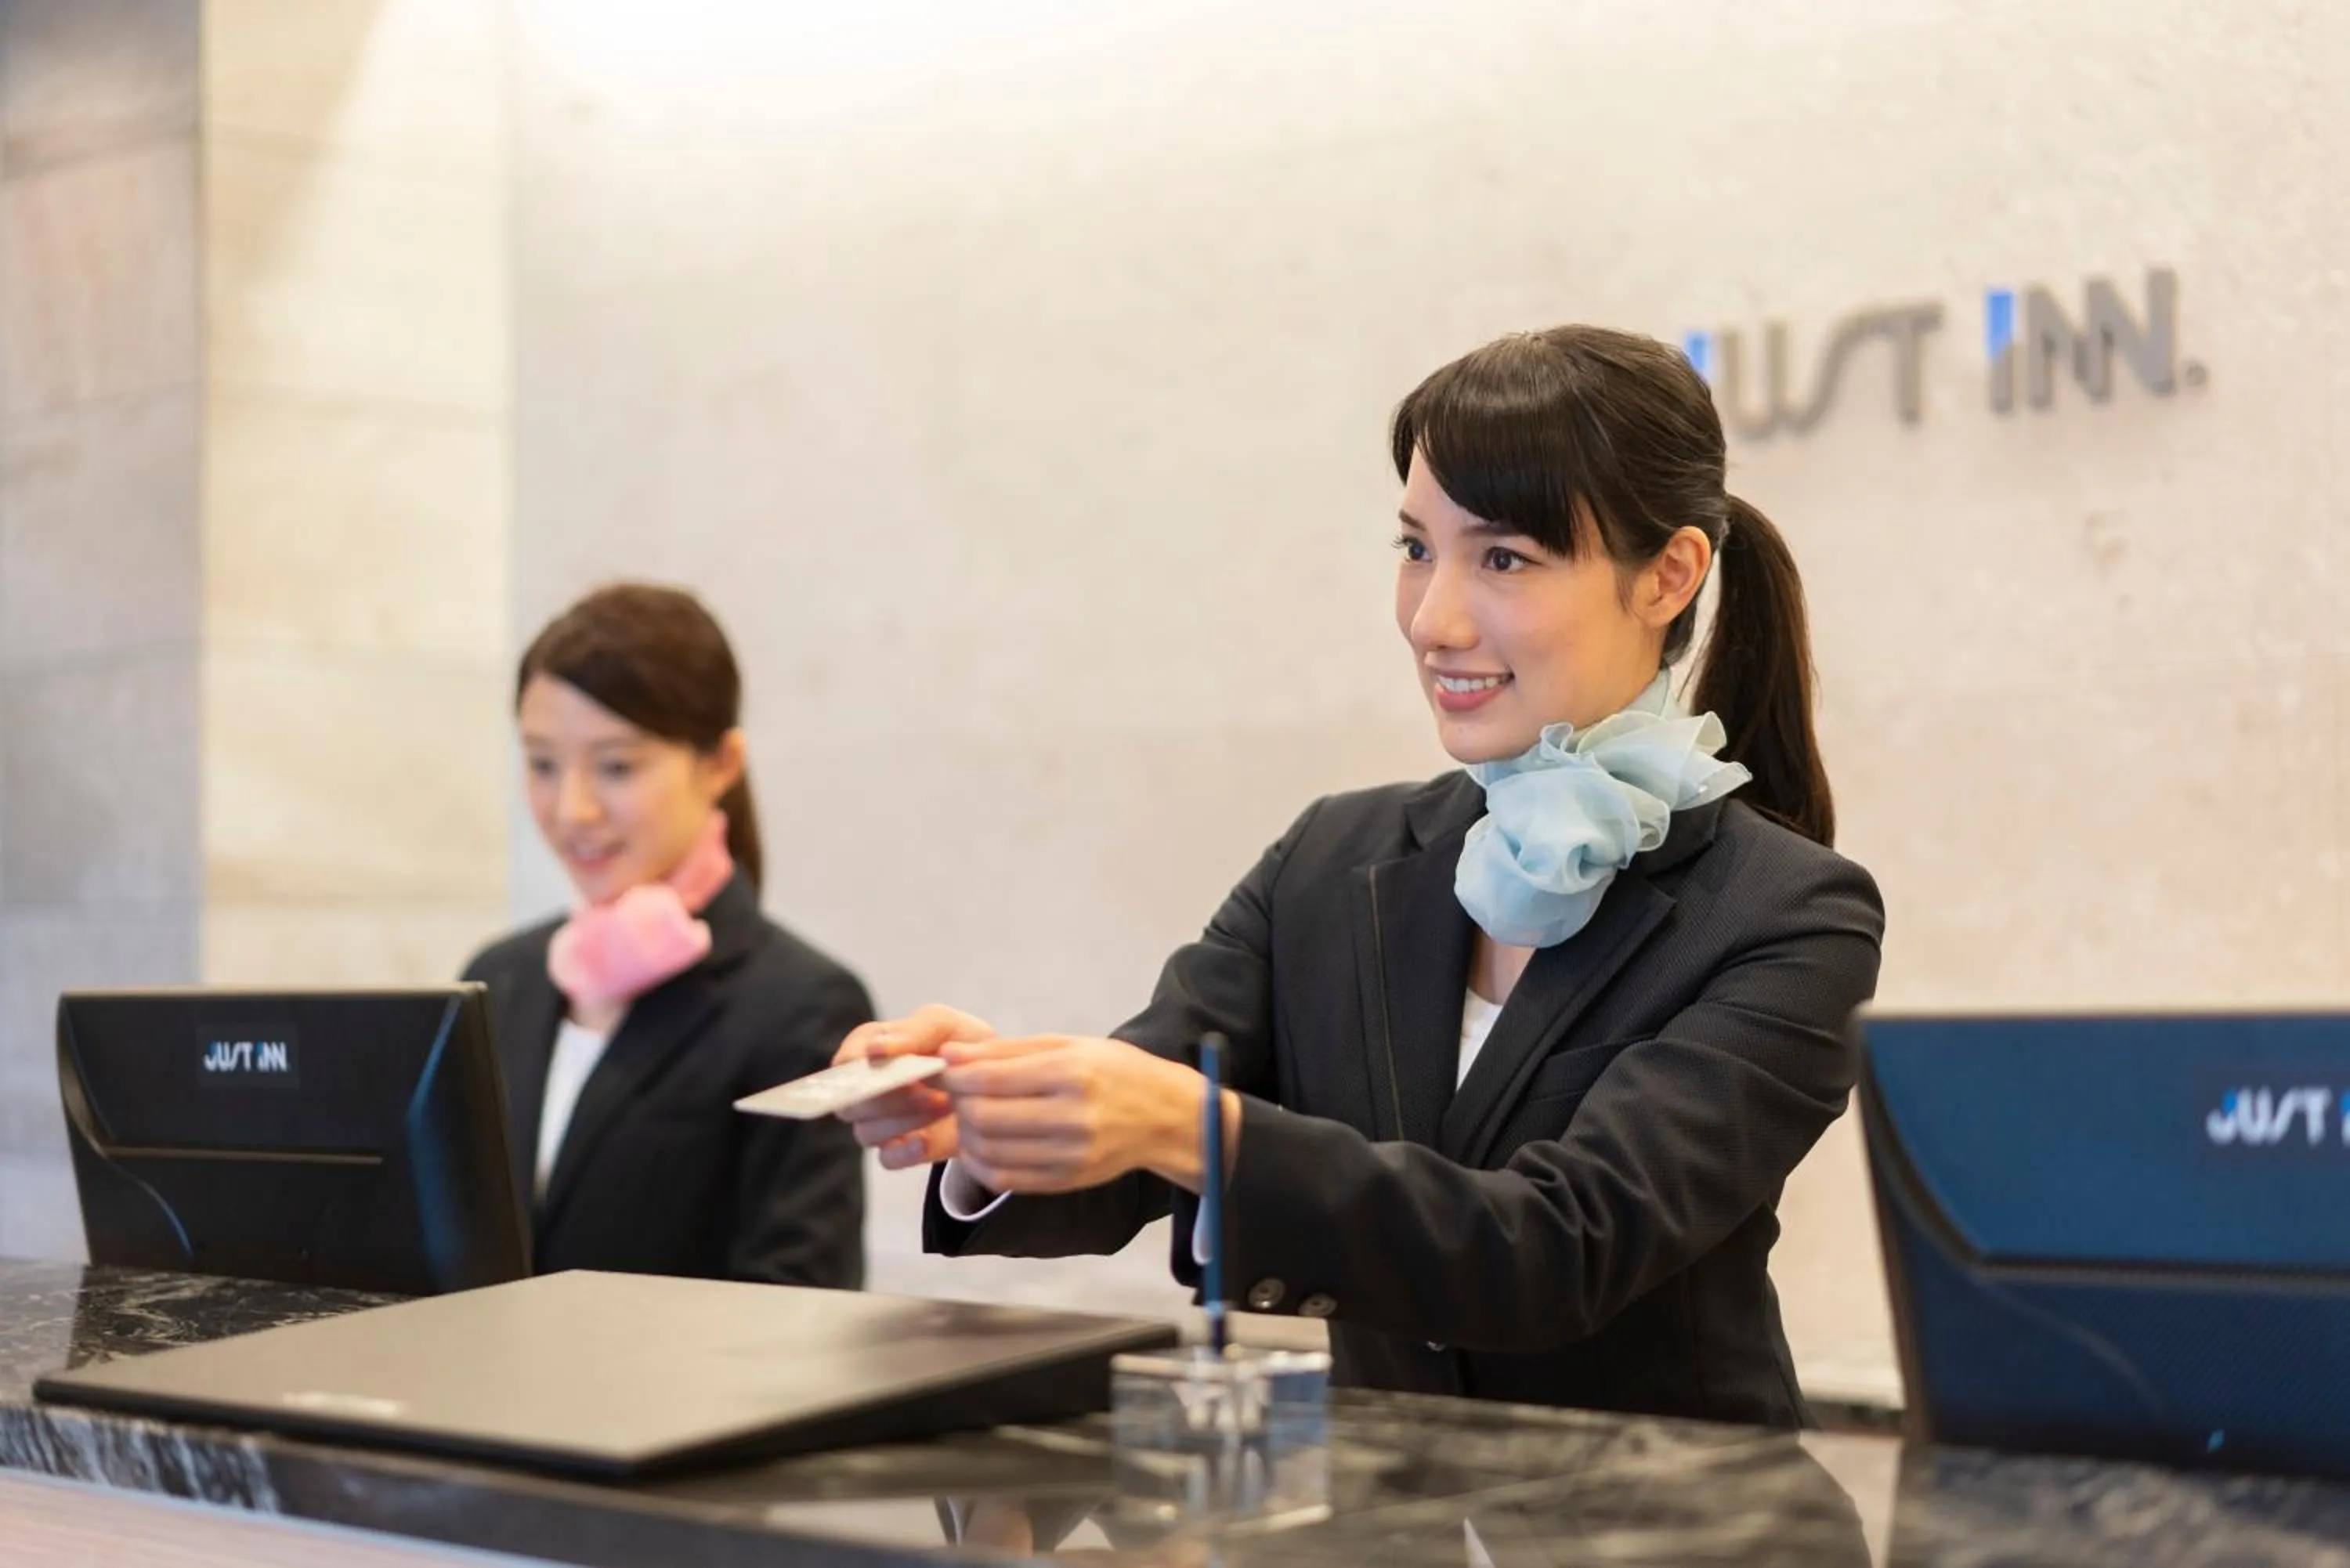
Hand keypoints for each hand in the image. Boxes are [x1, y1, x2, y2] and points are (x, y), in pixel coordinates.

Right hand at [832, 1004, 995, 1170]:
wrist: (994, 1085)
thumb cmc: (961, 1047)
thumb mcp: (945, 1025)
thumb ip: (913, 1031)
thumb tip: (875, 1050)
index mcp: (871, 1050)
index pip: (845, 1060)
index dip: (856, 1062)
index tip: (880, 1059)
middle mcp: (868, 1089)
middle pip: (850, 1102)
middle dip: (886, 1095)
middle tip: (927, 1088)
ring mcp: (881, 1123)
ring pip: (866, 1132)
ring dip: (903, 1120)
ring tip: (943, 1105)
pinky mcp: (900, 1150)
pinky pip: (887, 1158)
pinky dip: (905, 1152)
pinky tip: (926, 1141)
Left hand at [940, 1036, 1238, 1195]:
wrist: (1166, 1116)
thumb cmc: (1116, 1072)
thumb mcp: (1068, 1045)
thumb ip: (1007, 1051)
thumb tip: (951, 1054)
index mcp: (1073, 1073)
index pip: (991, 1079)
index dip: (956, 1076)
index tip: (947, 1069)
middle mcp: (1073, 1117)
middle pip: (984, 1117)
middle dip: (958, 1103)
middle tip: (959, 1092)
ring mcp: (1070, 1155)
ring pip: (988, 1150)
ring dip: (966, 1132)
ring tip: (972, 1115)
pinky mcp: (1067, 1181)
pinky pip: (1004, 1178)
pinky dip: (980, 1162)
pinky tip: (983, 1144)